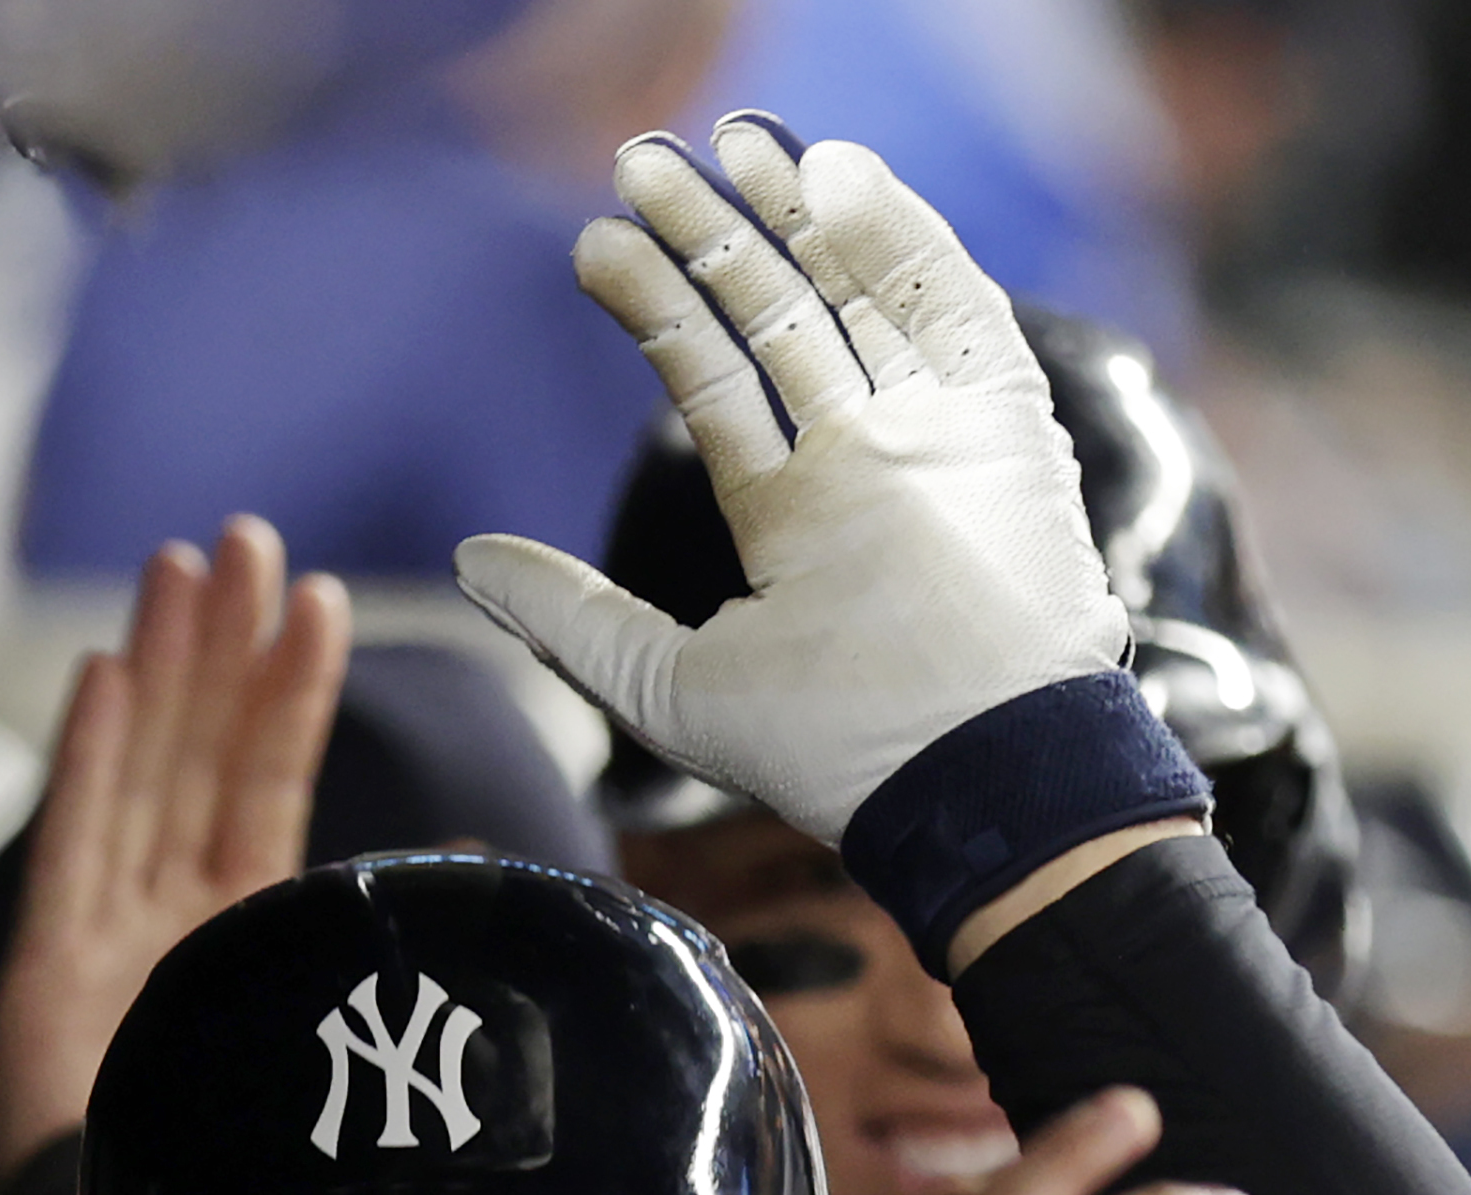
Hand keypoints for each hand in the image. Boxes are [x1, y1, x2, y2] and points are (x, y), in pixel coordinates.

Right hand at [0, 517, 349, 1167]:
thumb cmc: (250, 1191)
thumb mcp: (342, 1057)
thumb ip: (387, 968)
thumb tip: (500, 891)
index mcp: (238, 936)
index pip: (264, 788)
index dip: (286, 695)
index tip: (317, 599)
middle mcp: (164, 924)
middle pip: (192, 759)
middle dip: (217, 648)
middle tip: (246, 538)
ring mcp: (99, 944)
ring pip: (137, 780)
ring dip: (160, 672)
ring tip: (184, 571)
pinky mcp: (45, 978)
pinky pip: (74, 851)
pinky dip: (89, 762)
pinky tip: (105, 674)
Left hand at [455, 115, 1124, 843]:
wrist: (961, 772)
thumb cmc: (825, 750)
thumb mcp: (662, 684)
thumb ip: (568, 617)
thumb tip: (463, 563)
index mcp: (797, 518)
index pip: (718, 387)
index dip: (656, 312)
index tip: (594, 246)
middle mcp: (869, 464)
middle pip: (785, 322)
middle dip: (713, 241)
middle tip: (639, 164)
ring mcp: (937, 435)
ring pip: (863, 295)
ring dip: (797, 215)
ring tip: (722, 146)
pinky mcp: (1006, 418)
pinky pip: (952, 306)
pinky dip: (899, 238)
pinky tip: (828, 175)